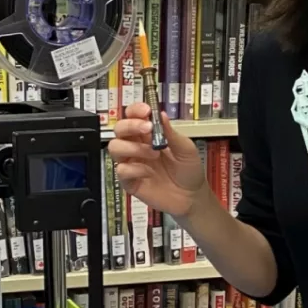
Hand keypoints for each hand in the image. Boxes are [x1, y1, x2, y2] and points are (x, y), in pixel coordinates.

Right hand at [107, 102, 207, 217]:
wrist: (192, 196)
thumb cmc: (189, 170)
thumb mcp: (185, 148)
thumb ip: (171, 133)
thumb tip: (160, 115)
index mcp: (148, 135)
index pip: (133, 116)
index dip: (135, 111)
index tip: (146, 111)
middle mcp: (136, 146)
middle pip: (119, 129)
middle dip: (131, 125)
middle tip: (148, 129)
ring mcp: (132, 163)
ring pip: (115, 147)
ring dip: (133, 147)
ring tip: (154, 154)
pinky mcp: (129, 181)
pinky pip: (121, 170)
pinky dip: (135, 169)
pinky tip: (149, 173)